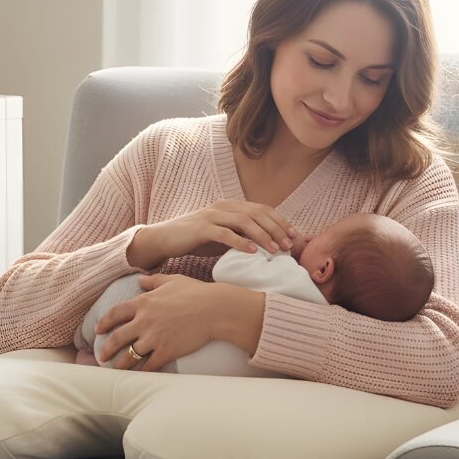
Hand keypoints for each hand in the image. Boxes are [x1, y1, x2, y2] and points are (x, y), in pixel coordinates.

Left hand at [95, 274, 253, 372]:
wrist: (215, 309)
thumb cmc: (196, 292)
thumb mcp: (172, 280)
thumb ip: (153, 281)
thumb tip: (140, 280)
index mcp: (144, 302)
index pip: (115, 313)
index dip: (104, 323)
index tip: (98, 330)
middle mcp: (144, 321)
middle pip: (117, 338)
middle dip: (106, 349)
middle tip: (101, 356)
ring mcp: (154, 338)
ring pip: (129, 355)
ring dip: (120, 365)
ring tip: (115, 370)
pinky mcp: (166, 351)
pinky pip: (149, 365)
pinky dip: (142, 371)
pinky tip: (138, 375)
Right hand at [127, 200, 299, 269]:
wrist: (164, 239)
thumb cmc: (195, 240)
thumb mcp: (222, 236)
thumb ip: (241, 236)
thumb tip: (267, 247)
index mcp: (231, 206)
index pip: (262, 209)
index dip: (280, 220)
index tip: (294, 235)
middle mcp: (223, 207)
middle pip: (257, 214)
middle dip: (276, 229)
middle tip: (289, 245)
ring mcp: (212, 215)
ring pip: (244, 222)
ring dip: (263, 236)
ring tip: (275, 249)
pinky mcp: (201, 228)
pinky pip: (225, 233)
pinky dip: (241, 242)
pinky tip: (253, 251)